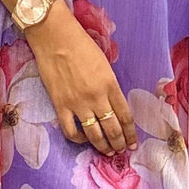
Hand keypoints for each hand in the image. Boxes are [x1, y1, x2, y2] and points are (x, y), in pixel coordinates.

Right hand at [24, 2, 138, 156]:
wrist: (55, 37)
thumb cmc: (81, 44)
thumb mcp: (105, 63)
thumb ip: (110, 85)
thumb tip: (112, 103)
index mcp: (111, 85)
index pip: (125, 116)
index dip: (131, 133)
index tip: (133, 142)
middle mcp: (97, 98)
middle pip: (112, 129)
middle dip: (119, 143)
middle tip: (122, 150)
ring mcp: (78, 104)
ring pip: (94, 134)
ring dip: (103, 146)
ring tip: (107, 151)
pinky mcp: (60, 105)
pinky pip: (71, 131)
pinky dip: (79, 139)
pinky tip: (83, 139)